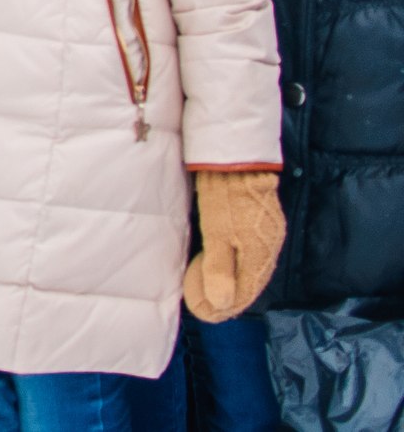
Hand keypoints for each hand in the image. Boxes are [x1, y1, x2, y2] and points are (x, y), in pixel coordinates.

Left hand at [184, 170, 284, 321]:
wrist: (236, 160)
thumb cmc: (224, 196)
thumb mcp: (217, 233)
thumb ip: (219, 269)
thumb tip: (222, 305)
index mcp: (261, 255)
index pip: (246, 293)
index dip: (225, 307)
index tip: (204, 314)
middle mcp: (270, 249)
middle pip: (250, 284)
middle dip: (228, 299)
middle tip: (204, 308)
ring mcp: (268, 236)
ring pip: (251, 271)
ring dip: (232, 284)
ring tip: (211, 294)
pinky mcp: (262, 226)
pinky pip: (251, 257)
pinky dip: (236, 268)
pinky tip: (225, 270)